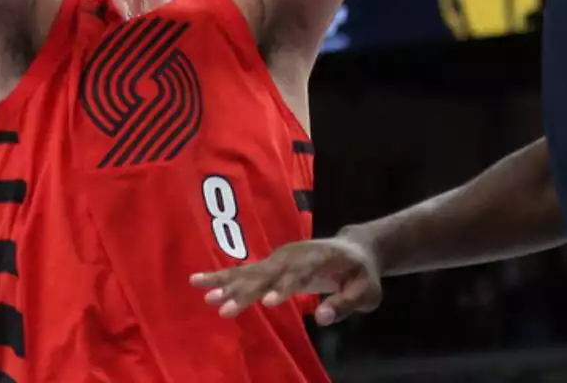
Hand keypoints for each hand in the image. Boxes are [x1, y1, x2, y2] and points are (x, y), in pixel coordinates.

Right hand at [189, 233, 383, 325]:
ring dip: (226, 284)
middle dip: (245, 292)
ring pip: (251, 271)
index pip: (299, 274)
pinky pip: (246, 271)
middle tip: (222, 309)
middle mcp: (294, 255)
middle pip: (267, 274)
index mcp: (319, 259)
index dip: (284, 287)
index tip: (268, 303)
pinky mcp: (271, 263)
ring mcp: (280, 257)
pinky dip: (223, 277)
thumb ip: (346, 303)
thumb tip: (323, 317)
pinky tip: (200, 282)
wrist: (355, 249)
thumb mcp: (366, 292)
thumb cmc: (362, 274)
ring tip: (203, 294)